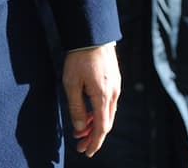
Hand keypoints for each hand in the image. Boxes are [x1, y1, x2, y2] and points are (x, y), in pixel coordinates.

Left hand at [62, 42, 119, 157]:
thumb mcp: (71, 83)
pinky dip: (98, 112)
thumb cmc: (79, 58)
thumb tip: (79, 128)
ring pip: (107, 113)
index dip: (94, 142)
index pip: (101, 127)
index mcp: (103, 97)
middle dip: (93, 137)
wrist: (92, 35)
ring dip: (95, 124)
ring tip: (81, 131)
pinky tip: (88, 113)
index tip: (87, 153)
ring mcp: (116, 88)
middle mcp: (113, 94)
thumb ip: (76, 107)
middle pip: (106, 123)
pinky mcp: (114, 81)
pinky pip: (108, 103)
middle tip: (81, 146)